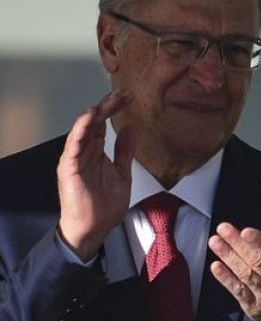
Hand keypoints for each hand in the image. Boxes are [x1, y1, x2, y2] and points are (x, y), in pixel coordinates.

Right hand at [56, 91, 136, 260]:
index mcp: (96, 152)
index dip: (114, 110)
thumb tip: (131, 129)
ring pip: (83, 129)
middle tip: (123, 93)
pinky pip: (74, 144)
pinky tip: (90, 116)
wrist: (94, 227)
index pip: (103, 125)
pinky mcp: (69, 167)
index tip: (129, 97)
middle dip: (107, 106)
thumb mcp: (122, 173)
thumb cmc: (104, 205)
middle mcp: (84, 152)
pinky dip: (81, 129)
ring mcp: (75, 158)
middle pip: (93, 123)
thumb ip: (125, 151)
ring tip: (108, 100)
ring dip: (95, 113)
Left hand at [208, 189, 260, 320]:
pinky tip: (215, 265)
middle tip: (223, 227)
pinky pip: (238, 291)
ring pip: (245, 274)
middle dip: (239, 244)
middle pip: (257, 262)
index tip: (246, 230)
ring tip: (214, 240)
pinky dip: (226, 279)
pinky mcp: (252, 306)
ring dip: (229, 257)